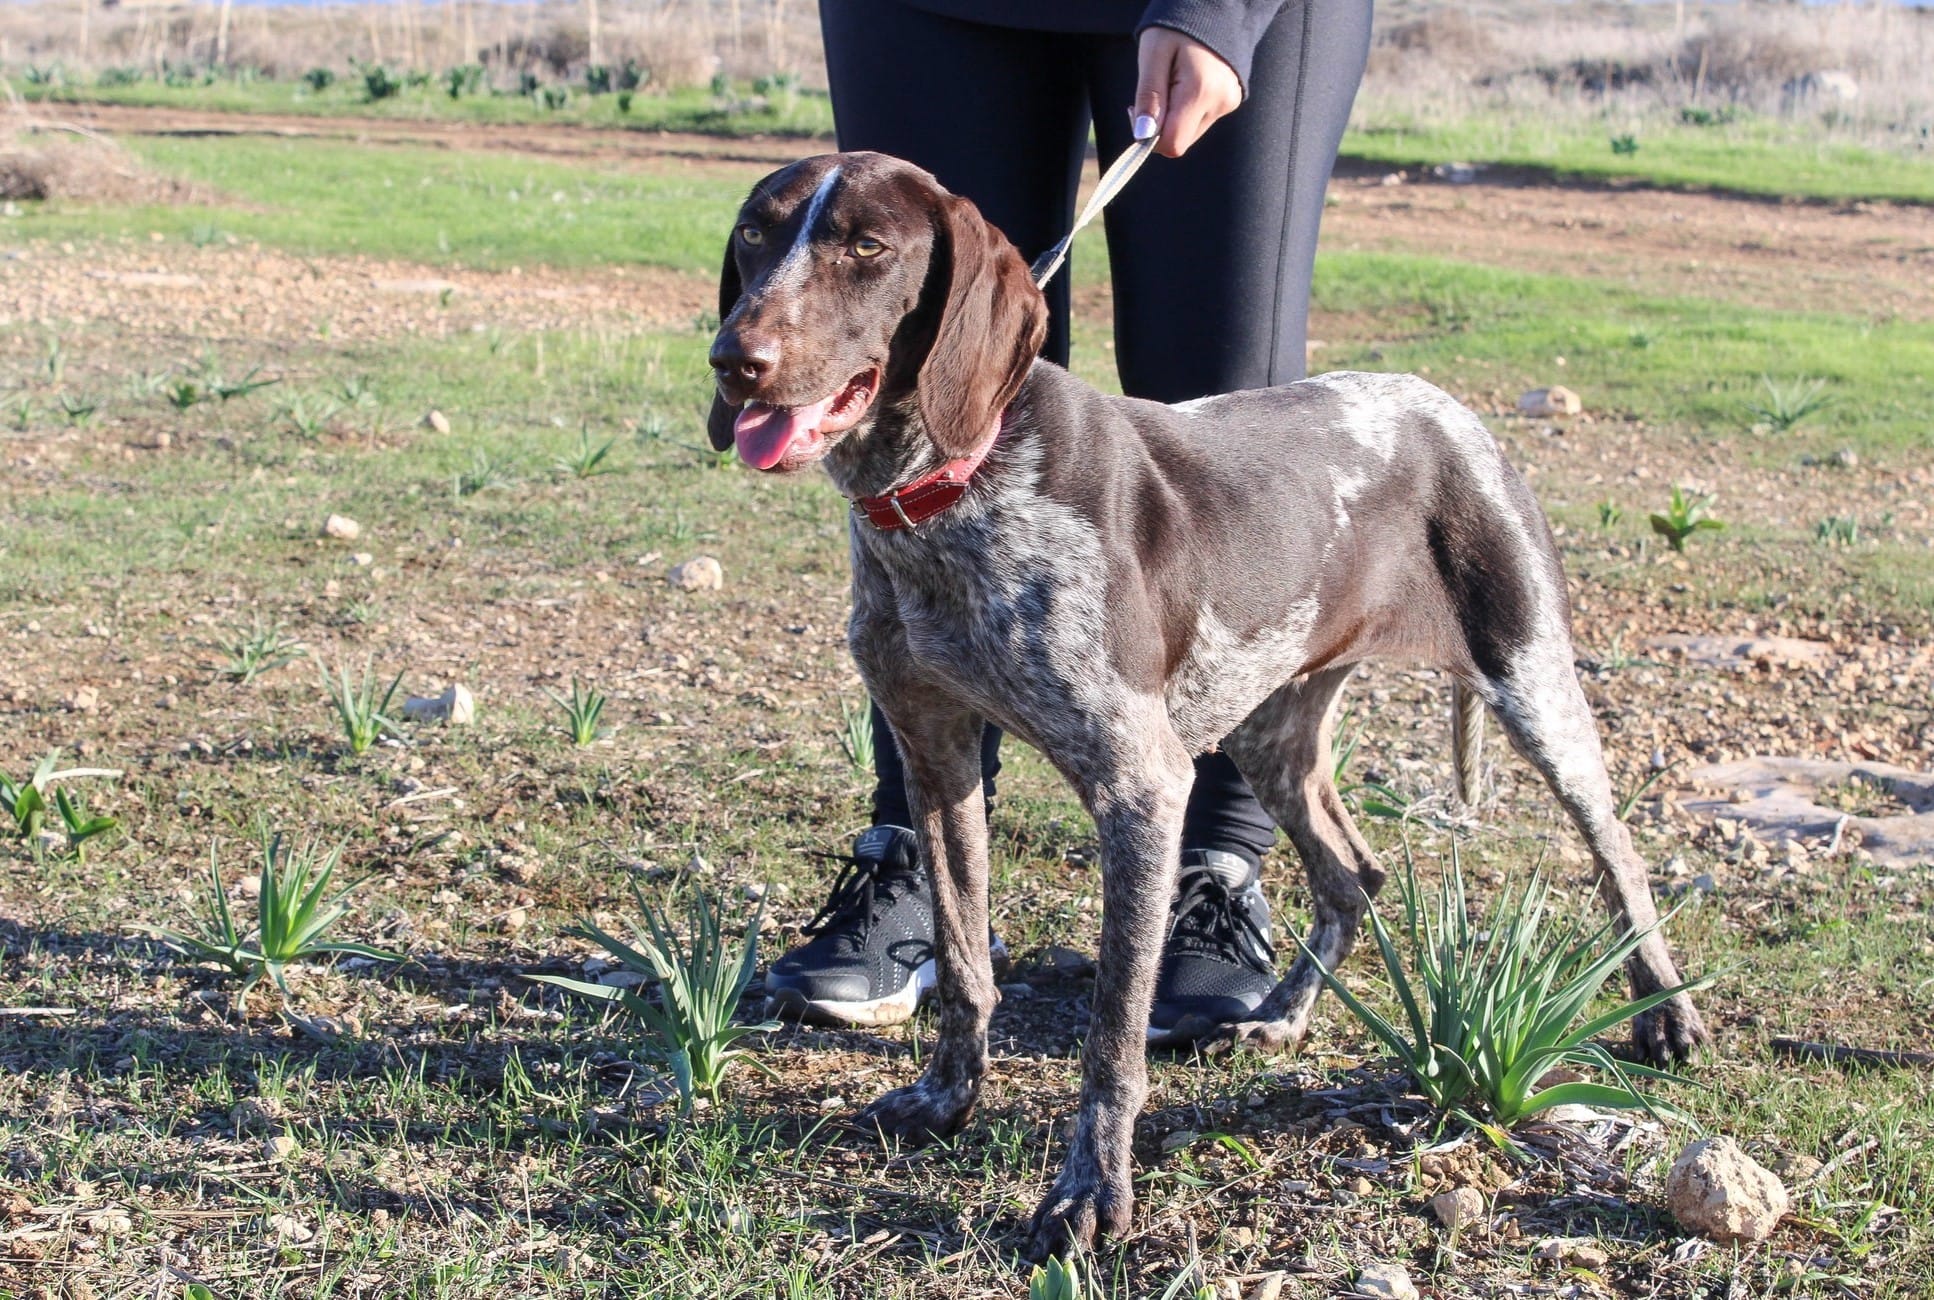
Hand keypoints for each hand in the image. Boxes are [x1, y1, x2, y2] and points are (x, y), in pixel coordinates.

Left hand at [1132, 28, 1242, 158]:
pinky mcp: (1229, 101)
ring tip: (1172, 81)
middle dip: (1160, 124)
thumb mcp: (1153, 55)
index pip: (1172, 143)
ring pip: (1188, 132)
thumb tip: (1143, 135)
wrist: (1210, 8)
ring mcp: (1227, 103)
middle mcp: (1219, 103)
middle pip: (1180, 140)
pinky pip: (1199, 120)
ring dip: (1172, 116)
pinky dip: (1185, 109)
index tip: (1137, 110)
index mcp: (1201, 91)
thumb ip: (1148, 97)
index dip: (1149, 136)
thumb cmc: (1176, 27)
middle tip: (1155, 89)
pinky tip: (1185, 82)